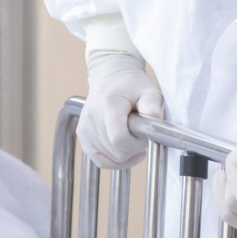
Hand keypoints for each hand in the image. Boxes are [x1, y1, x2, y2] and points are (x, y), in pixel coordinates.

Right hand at [81, 50, 165, 169]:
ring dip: (124, 155)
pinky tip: (123, 152)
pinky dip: (113, 160)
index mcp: (109, 104)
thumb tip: (154, 117)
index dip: (135, 144)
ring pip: (107, 158)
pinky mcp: (81, 134)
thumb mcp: (148, 90)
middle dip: (132, 149)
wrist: (109, 76)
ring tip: (132, 141)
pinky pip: (98, 160)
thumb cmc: (131, 84)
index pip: (118, 138)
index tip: (144, 137)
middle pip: (114, 151)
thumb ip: (152, 104)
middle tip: (140, 137)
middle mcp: (92, 116)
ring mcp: (84, 127)